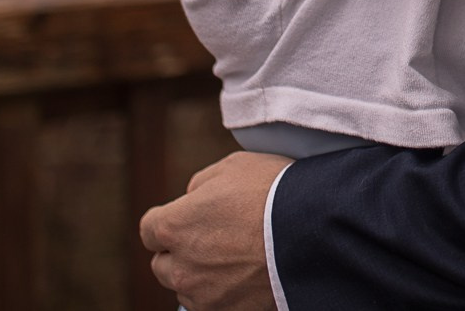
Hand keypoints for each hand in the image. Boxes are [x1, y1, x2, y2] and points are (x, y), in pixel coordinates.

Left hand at [140, 151, 292, 310]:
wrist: (314, 231)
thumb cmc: (274, 190)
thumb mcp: (232, 167)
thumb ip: (200, 184)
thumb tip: (192, 198)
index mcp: (172, 226)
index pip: (149, 229)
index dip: (168, 220)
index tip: (188, 218)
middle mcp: (180, 267)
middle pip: (162, 264)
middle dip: (180, 252)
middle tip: (213, 238)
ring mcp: (203, 296)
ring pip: (187, 288)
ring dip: (201, 275)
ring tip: (235, 258)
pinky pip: (214, 305)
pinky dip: (224, 293)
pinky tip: (247, 275)